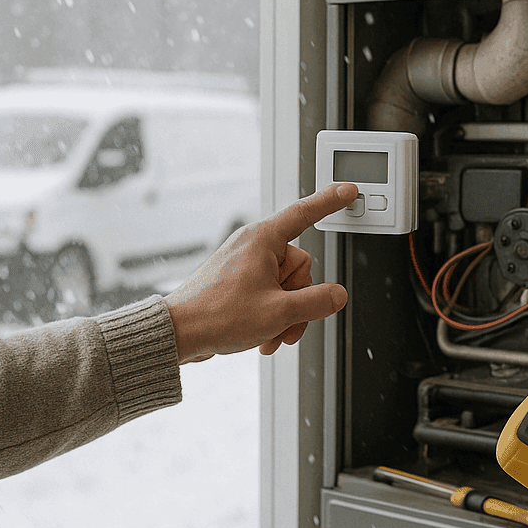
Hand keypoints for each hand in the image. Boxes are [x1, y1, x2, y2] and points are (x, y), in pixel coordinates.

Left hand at [164, 184, 357, 362]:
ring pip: (286, 287)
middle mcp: (254, 247)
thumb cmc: (217, 315)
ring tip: (269, 334)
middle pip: (300, 268)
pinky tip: (261, 336)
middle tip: (283, 323)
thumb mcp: (279, 312)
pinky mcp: (238, 281)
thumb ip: (317, 302)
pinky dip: (270, 317)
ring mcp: (245, 264)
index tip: (347, 191)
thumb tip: (337, 295)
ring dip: (284, 315)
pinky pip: (269, 295)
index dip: (330, 201)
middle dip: (298, 302)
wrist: (179, 333)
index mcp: (263, 240)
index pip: (305, 213)